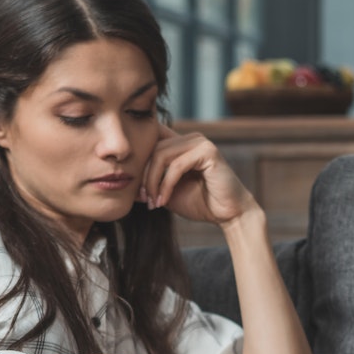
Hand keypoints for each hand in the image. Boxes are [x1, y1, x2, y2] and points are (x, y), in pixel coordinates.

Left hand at [141, 124, 257, 227]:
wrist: (228, 214)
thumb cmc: (200, 203)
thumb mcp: (167, 192)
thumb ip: (150, 183)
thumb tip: (125, 181)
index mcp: (180, 144)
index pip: (151, 139)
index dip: (138, 159)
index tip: (135, 188)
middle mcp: (190, 138)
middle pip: (152, 148)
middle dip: (144, 176)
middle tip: (144, 199)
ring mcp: (200, 142)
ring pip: (161, 155)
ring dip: (153, 182)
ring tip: (154, 202)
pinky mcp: (208, 152)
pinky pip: (177, 166)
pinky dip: (166, 185)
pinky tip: (164, 201)